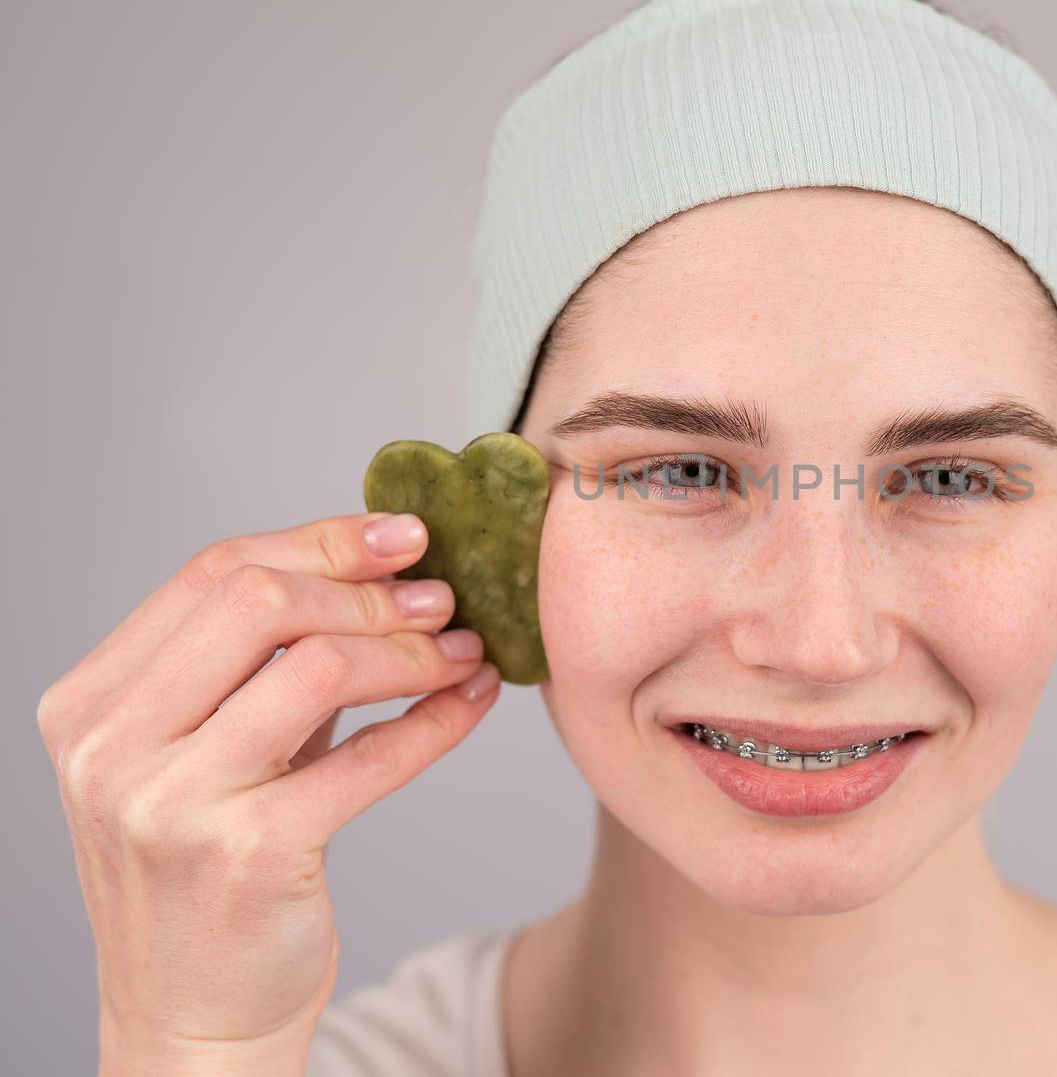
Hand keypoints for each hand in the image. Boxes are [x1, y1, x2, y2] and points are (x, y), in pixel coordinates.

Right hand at [36, 511, 501, 1074]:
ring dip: (411, 651)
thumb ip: (260, 666)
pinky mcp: (245, 855)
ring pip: (316, 667)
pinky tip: (470, 702)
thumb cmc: (208, 870)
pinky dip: (435, 720)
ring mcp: (169, 803)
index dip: (321, 541)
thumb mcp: (203, 753)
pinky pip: (367, 757)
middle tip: (442, 598)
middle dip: (367, 591)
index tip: (404, 535)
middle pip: (258, 601)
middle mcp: (111, 747)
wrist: (193, 1016)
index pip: (212, 573)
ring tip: (463, 651)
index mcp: (92, 703)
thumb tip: (383, 567)